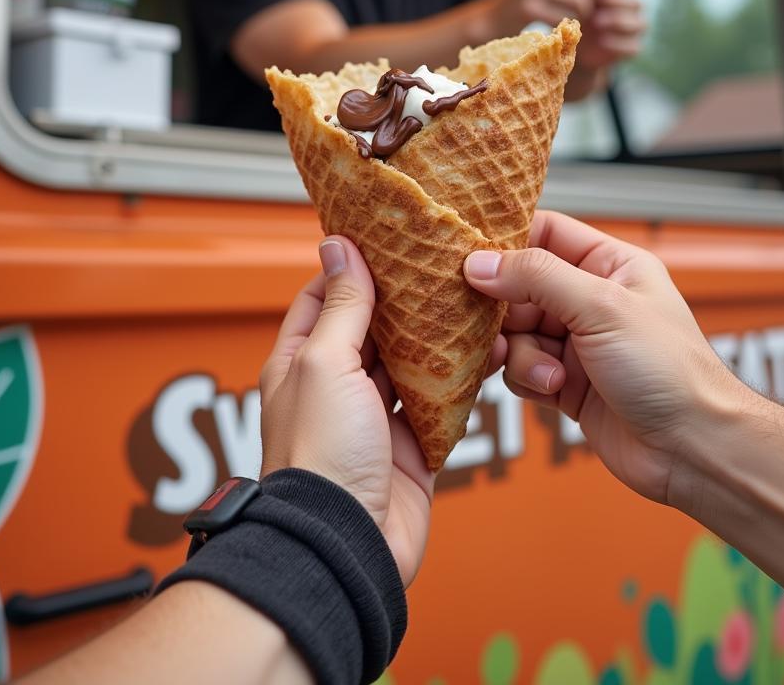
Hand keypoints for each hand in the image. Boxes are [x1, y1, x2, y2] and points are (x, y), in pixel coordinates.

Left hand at [258, 236, 433, 585]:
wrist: (346, 544)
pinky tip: (481, 353)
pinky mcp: (411, 446)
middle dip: (404, 298)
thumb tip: (338, 246)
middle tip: (440, 264)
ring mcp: (374, 416)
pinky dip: (458, 380)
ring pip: (409, 362)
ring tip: (467, 301)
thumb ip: (341, 306)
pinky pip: (438, 403)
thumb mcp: (326, 363)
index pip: (325, 297)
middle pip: (373, 327)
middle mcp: (337, 386)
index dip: (353, 267)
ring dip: (434, 337)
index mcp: (302, 361)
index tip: (388, 239)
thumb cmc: (320, 455)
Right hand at [463, 211, 740, 506]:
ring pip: (515, 332)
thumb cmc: (670, 371)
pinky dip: (527, 378)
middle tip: (495, 325)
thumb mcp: (601, 307)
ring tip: (548, 371)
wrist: (693, 450)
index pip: (545, 233)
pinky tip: (553, 389)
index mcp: (611, 265)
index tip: (469, 256)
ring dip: (520, 352)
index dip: (506, 242)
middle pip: (519, 287)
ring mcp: (577, 343)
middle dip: (504, 310)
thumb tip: (480, 262)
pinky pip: (520, 369)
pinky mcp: (566, 383)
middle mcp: (591, 299)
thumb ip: (536, 277)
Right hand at [487, 0, 603, 35]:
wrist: (496, 19)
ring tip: (573, 22)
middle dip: (593, 4)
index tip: (590, 2)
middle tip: (586, 17)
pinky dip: (568, 27)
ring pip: (581, 2)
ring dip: (582, 18)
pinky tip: (561, 29)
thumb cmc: (534, 0)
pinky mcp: (528, 6)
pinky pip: (566, 18)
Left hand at [572, 0, 645, 73]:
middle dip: (616, 6)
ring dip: (619, 23)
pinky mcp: (631, 49)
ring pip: (641, 24)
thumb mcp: (587, 0)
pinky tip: (602, 41)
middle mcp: (633, 12)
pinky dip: (619, 44)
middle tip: (595, 12)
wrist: (573, 44)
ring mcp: (634, 31)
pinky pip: (634, 47)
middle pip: (637, 4)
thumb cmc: (580, 15)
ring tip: (597, 23)